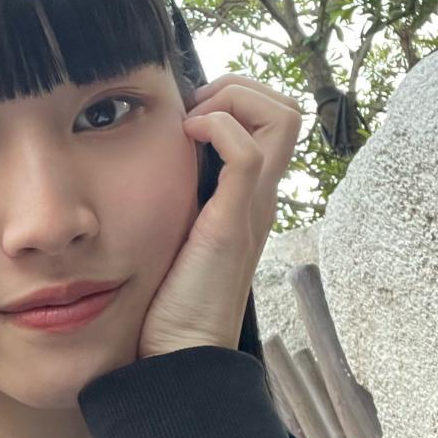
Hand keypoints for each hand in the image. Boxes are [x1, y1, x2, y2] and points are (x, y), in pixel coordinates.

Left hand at [137, 74, 302, 358]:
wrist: (180, 349)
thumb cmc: (170, 290)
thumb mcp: (176, 226)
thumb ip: (177, 194)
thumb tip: (151, 156)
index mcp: (247, 193)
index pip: (272, 118)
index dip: (234, 96)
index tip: (187, 112)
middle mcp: (260, 194)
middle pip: (286, 108)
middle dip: (237, 88)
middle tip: (192, 110)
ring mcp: (253, 206)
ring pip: (280, 118)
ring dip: (232, 101)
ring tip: (191, 124)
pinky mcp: (234, 222)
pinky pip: (248, 154)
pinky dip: (218, 128)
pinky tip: (184, 138)